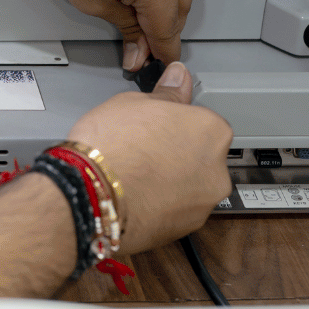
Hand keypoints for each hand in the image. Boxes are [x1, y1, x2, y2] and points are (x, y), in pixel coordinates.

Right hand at [66, 62, 232, 253]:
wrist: (91, 194)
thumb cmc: (111, 146)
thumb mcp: (134, 102)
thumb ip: (166, 93)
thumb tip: (178, 78)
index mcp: (212, 131)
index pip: (203, 121)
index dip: (175, 122)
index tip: (157, 125)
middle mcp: (217, 170)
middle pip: (201, 156)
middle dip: (178, 154)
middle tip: (144, 148)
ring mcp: (202, 204)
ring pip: (190, 187)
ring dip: (171, 181)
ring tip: (136, 174)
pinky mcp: (184, 230)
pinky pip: (176, 211)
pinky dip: (161, 204)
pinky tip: (135, 194)